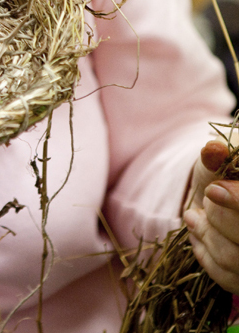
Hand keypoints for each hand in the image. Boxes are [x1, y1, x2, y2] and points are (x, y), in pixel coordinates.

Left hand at [184, 138, 238, 293]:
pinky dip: (205, 255)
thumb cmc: (221, 168)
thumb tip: (213, 150)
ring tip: (195, 217)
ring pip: (235, 260)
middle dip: (219, 219)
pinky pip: (228, 278)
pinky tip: (199, 235)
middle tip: (205, 202)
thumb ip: (217, 153)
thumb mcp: (220, 153)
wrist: (213, 192)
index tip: (213, 190)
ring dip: (207, 236)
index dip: (238, 201)